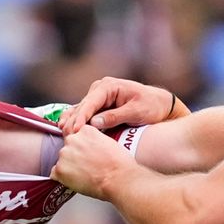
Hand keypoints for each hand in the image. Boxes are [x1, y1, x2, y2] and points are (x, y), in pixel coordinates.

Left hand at [50, 125, 134, 198]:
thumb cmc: (120, 164)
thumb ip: (94, 140)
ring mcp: (64, 155)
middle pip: (67, 147)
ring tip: (83, 175)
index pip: (75, 135)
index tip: (85, 154)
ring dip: (68, 167)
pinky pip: (54, 174)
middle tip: (86, 166)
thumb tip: (89, 147)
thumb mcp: (109, 142)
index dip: (81, 147)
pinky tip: (74, 181)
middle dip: (74, 156)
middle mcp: (72, 140)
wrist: (119, 179)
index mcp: (85, 131)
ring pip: (61, 161)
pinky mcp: (59, 169)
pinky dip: (62, 178)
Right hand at [59, 77, 185, 134]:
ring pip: (79, 110)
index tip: (75, 130)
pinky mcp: (97, 105)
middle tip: (67, 137)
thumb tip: (94, 122)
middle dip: (73, 121)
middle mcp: (99, 89)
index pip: (90, 103)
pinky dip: (75, 120)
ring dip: (71, 121)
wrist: (160, 105)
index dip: (81, 117)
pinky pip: (83, 112)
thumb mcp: (136, 112)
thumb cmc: (151, 106)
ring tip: (63, 134)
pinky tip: (64, 128)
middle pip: (82, 107)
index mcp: (108, 86)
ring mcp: (96, 96)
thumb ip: (115, 116)